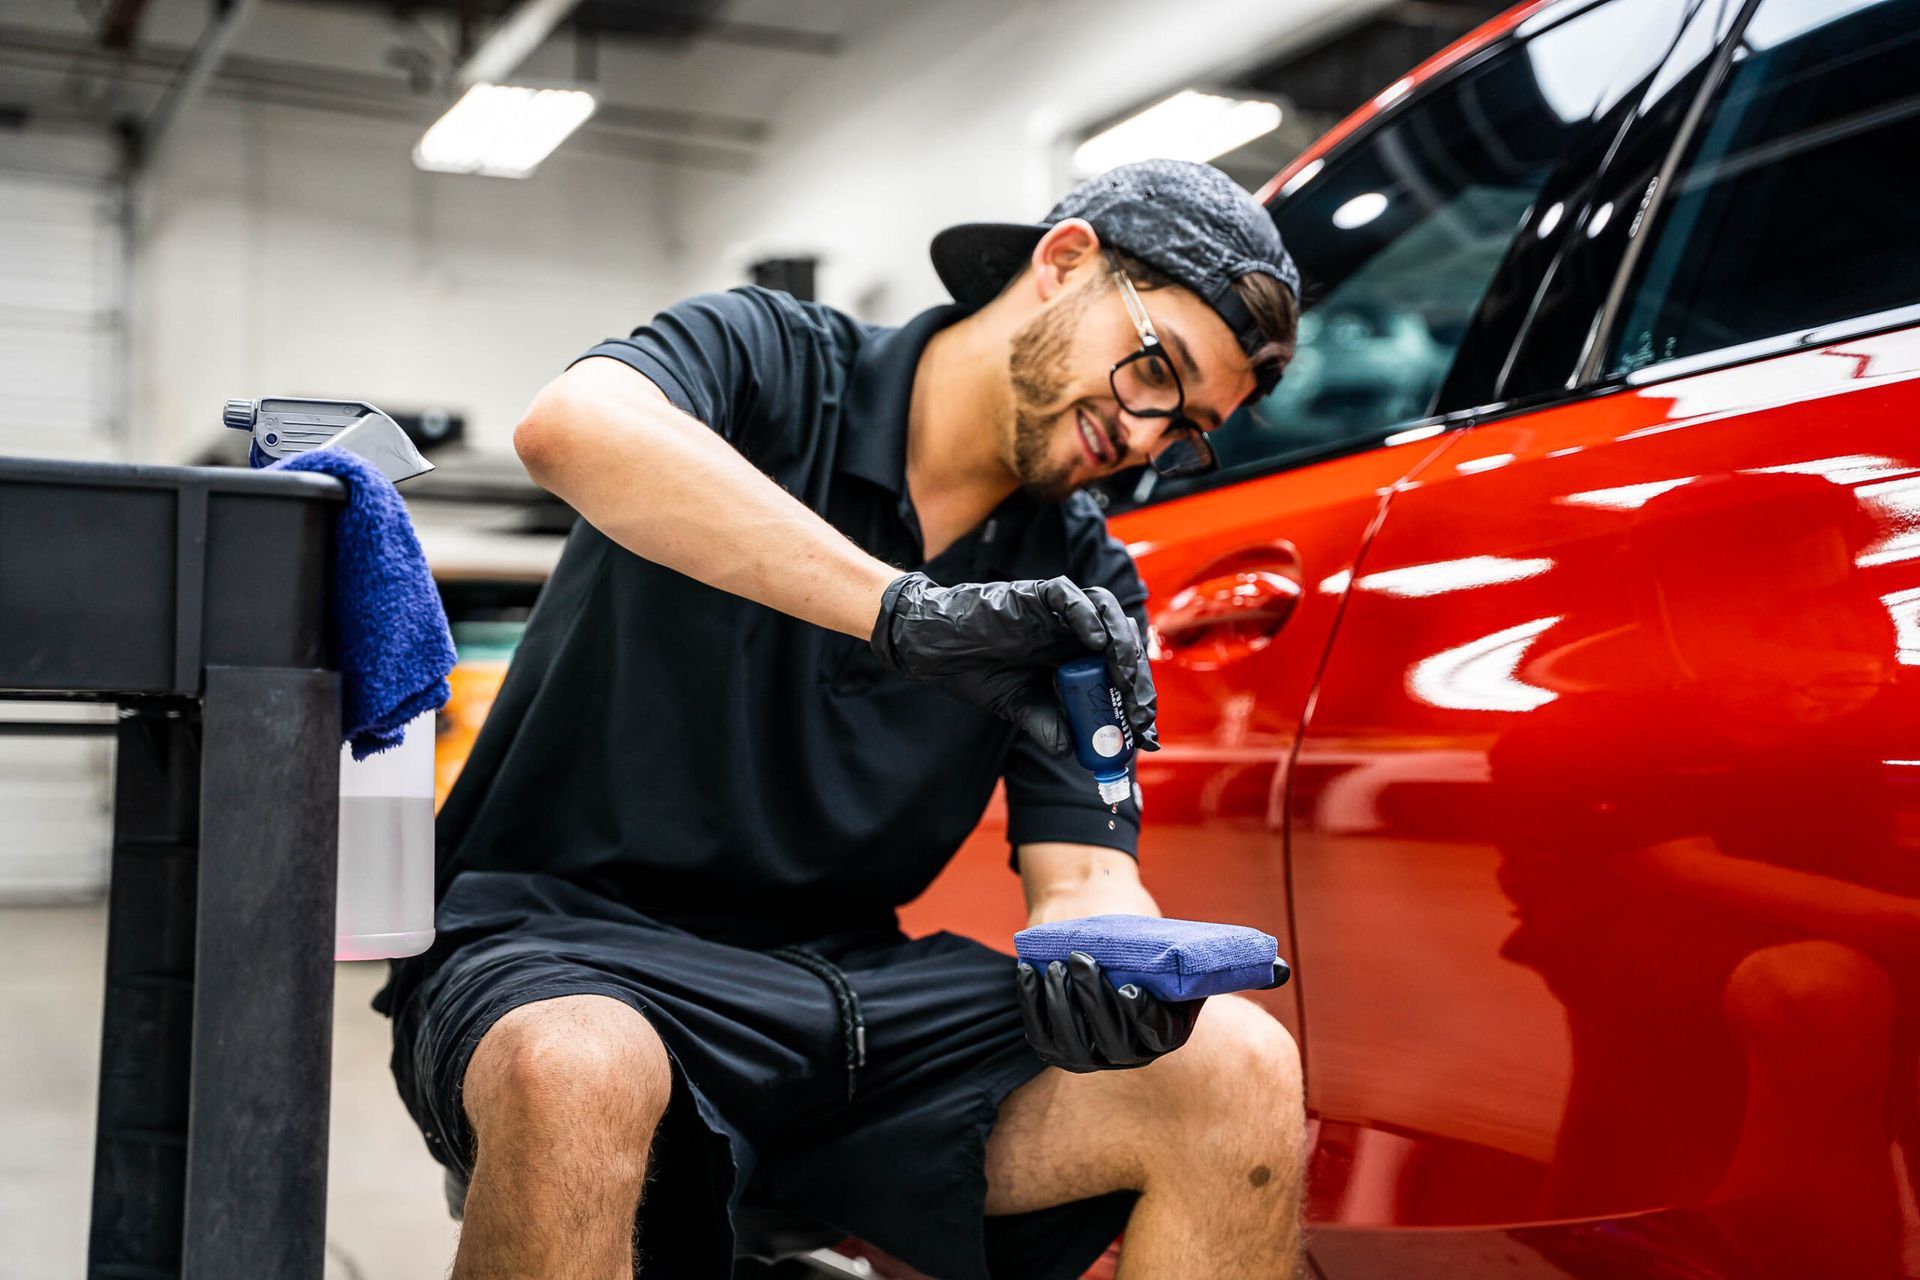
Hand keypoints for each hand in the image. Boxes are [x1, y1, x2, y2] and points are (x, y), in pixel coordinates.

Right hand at [870, 572, 1157, 754]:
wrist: (937, 651)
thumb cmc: (977, 670)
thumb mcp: (1020, 707)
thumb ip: (1048, 725)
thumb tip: (1072, 751)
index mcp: (1074, 655)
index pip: (1119, 672)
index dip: (1136, 700)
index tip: (1145, 733)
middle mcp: (1073, 631)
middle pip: (1122, 644)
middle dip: (1137, 680)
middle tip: (1141, 714)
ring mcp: (1056, 612)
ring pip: (1106, 614)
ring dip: (1122, 646)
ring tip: (1126, 679)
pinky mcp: (1035, 595)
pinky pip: (1068, 596)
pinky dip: (1086, 615)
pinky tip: (1095, 642)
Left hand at [1015, 951, 1202, 1071]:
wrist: (1103, 960)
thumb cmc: (1137, 954)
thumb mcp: (1160, 956)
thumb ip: (1165, 957)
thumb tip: (1167, 946)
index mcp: (1165, 1033)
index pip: (1159, 1033)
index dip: (1143, 1014)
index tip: (1129, 988)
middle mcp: (1130, 1054)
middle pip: (1114, 1041)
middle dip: (1093, 999)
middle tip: (1080, 959)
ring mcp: (1092, 1058)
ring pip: (1074, 1043)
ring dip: (1061, 1002)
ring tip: (1056, 965)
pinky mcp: (1057, 1051)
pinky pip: (1041, 1036)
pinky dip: (1032, 1003)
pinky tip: (1028, 971)